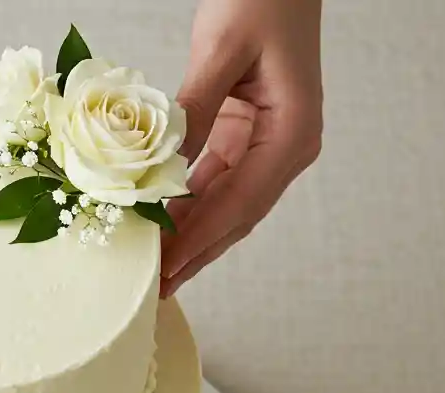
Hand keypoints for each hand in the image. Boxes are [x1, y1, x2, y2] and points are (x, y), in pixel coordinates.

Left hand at [160, 0, 322, 296]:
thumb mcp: (220, 49)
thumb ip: (193, 112)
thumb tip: (164, 170)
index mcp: (292, 133)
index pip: (239, 203)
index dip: (199, 242)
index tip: (166, 271)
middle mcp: (285, 147)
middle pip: (234, 217)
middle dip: (194, 255)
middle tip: (153, 292)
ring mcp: (266, 145)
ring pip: (222, 206)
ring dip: (188, 238)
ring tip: (152, 271)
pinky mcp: (244, 136)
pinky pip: (213, 183)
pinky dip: (185, 206)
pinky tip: (159, 229)